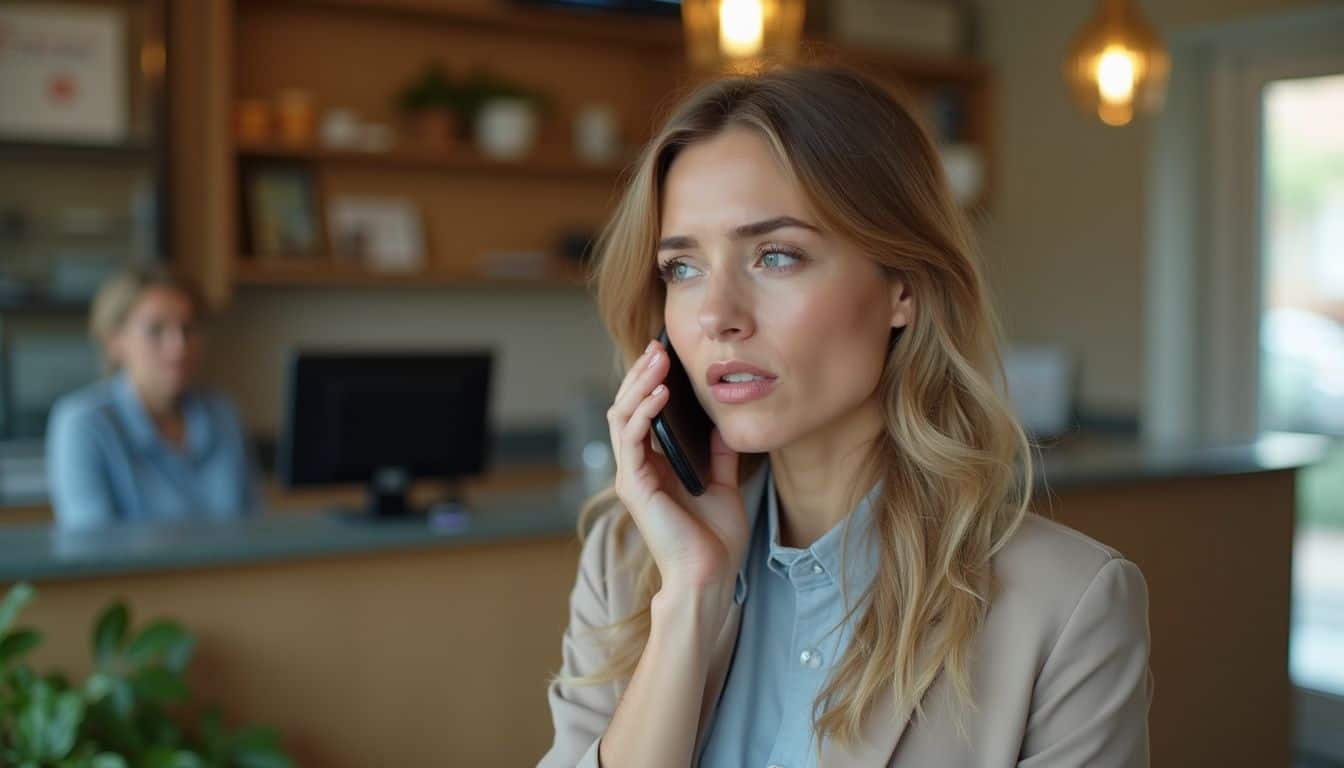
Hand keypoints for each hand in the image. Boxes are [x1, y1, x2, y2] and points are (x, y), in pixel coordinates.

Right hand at [606, 338, 747, 592]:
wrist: (710, 576)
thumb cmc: (715, 539)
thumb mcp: (724, 485)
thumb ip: (719, 456)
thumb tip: (722, 426)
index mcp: (653, 468)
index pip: (642, 415)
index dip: (649, 383)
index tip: (666, 355)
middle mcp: (636, 469)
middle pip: (626, 408)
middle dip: (641, 374)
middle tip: (658, 346)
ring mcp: (632, 476)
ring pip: (622, 416)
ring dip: (639, 384)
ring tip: (658, 359)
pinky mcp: (634, 485)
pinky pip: (632, 437)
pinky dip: (644, 410)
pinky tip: (662, 391)